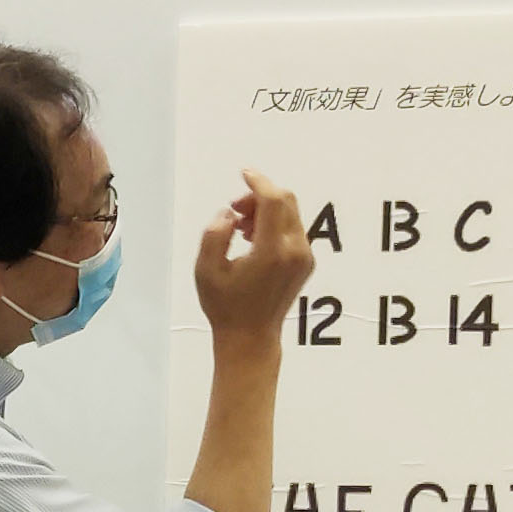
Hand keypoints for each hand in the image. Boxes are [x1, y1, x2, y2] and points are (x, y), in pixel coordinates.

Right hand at [195, 174, 313, 336]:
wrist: (251, 337)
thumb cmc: (226, 307)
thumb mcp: (206, 270)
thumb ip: (214, 234)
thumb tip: (229, 214)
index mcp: (271, 251)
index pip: (273, 200)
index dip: (258, 182)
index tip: (244, 175)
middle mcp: (294, 251)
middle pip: (285, 201)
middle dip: (259, 196)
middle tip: (235, 211)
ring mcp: (304, 257)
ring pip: (291, 213)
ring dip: (266, 210)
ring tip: (241, 230)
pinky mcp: (306, 262)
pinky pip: (294, 228)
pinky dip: (275, 223)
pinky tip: (254, 240)